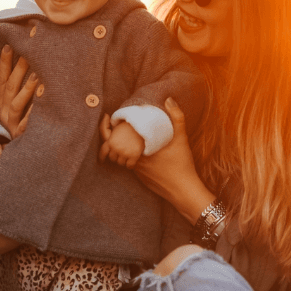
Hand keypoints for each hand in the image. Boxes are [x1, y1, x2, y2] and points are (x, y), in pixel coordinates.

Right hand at [0, 45, 36, 138]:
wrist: (2, 158)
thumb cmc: (10, 130)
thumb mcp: (9, 112)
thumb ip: (15, 94)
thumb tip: (27, 71)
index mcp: (0, 104)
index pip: (1, 80)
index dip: (4, 63)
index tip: (8, 45)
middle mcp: (3, 111)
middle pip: (10, 87)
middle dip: (18, 69)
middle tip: (28, 52)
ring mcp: (11, 122)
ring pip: (17, 103)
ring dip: (28, 88)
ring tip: (39, 74)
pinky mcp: (18, 134)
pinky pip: (27, 122)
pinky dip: (33, 113)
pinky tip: (43, 103)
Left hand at [98, 121, 144, 168]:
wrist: (142, 127)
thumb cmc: (128, 127)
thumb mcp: (116, 128)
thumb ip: (109, 134)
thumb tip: (105, 131)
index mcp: (110, 141)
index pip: (103, 152)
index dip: (102, 158)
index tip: (101, 162)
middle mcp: (116, 148)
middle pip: (112, 158)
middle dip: (116, 157)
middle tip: (120, 154)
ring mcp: (125, 153)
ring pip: (121, 163)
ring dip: (123, 161)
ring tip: (126, 157)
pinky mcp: (134, 156)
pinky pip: (129, 165)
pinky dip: (130, 165)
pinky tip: (131, 163)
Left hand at [118, 98, 214, 223]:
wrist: (184, 191)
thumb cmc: (182, 165)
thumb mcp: (181, 139)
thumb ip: (177, 117)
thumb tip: (169, 99)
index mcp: (138, 150)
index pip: (113, 139)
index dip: (106, 127)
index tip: (107, 117)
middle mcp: (133, 162)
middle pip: (114, 147)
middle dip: (113, 135)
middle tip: (115, 123)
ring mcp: (136, 171)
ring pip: (122, 156)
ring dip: (122, 146)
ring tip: (125, 133)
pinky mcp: (141, 177)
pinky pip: (131, 163)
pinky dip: (131, 154)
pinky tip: (139, 147)